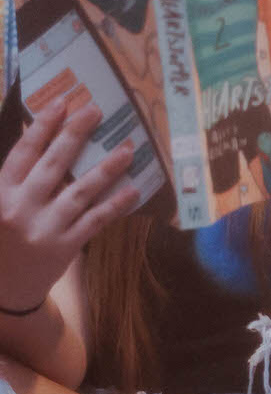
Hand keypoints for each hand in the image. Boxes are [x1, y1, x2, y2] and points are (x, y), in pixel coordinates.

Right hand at [0, 99, 138, 310]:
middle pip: (54, 164)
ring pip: (80, 191)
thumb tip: (34, 137)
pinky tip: (133, 189)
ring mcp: (45, 229)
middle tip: (95, 110)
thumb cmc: (0, 239)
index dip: (42, 126)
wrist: (4, 291)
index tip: (61, 103)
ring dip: (106, 167)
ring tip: (128, 147)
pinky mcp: (65, 247)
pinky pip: (95, 220)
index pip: (23, 152)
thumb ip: (12, 178)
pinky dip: (115, 204)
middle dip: (75, 134)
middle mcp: (21, 208)